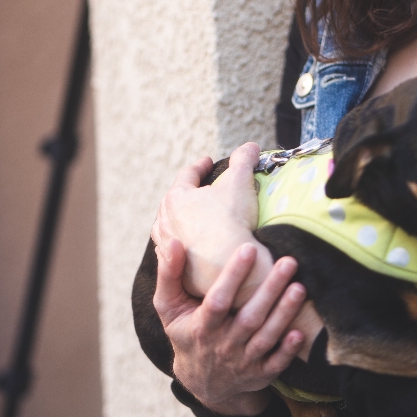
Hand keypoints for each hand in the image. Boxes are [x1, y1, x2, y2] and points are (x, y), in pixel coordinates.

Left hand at [153, 142, 262, 298]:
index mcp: (177, 198)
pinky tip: (189, 248)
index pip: (188, 175)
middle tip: (196, 192)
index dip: (200, 166)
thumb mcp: (239, 183)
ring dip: (178, 223)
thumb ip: (243, 161)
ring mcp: (168, 246)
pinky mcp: (176, 269)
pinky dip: (180, 247)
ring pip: (168, 229)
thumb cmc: (231, 221)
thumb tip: (251, 147)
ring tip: (188, 221)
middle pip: (172, 203)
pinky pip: (174, 254)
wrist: (228, 264)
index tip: (207, 162)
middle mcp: (165, 221)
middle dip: (185, 195)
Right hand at [154, 237, 305, 415]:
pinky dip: (288, 351)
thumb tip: (174, 241)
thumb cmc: (185, 332)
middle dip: (270, 290)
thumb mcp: (168, 307)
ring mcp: (243, 361)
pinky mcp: (259, 374)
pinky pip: (276, 364)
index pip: (218, 301)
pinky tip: (300, 332)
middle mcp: (223, 345)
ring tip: (299, 287)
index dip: (233, 276)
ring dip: (284, 314)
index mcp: (202, 327)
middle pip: (249, 318)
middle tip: (289, 262)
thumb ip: (169, 274)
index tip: (249, 248)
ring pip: (266, 338)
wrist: (200, 381)